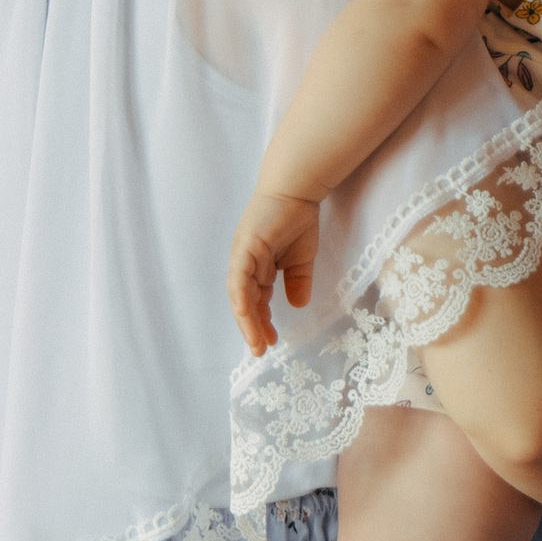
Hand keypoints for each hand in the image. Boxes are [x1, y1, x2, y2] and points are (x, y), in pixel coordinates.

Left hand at [226, 190, 320, 354]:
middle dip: (253, 328)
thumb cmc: (297, 218)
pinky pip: (239, 279)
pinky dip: (241, 298)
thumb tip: (297, 305)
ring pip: (239, 296)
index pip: (256, 301)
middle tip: (261, 350)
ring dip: (246, 321)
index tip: (271, 342)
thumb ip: (298, 281)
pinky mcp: (244, 249)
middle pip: (246, 303)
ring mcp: (242, 257)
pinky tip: (245, 315)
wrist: (296, 190)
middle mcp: (245, 265)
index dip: (262, 322)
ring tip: (256, 342)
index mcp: (257, 267)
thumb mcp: (301, 258)